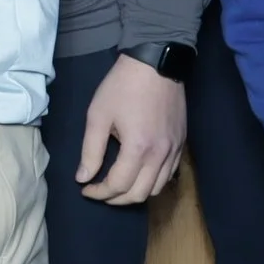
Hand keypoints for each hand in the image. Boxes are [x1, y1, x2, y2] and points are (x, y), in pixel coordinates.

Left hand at [76, 52, 186, 204]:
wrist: (156, 64)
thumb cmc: (122, 87)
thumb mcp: (98, 115)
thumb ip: (90, 150)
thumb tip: (83, 178)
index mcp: (138, 148)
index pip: (118, 185)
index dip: (99, 192)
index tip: (85, 188)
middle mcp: (160, 155)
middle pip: (139, 194)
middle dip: (115, 199)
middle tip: (99, 191)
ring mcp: (174, 151)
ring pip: (156, 189)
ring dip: (135, 193)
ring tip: (117, 186)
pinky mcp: (181, 144)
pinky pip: (168, 176)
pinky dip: (152, 182)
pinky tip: (138, 175)